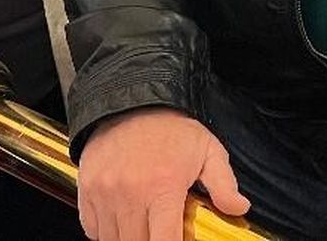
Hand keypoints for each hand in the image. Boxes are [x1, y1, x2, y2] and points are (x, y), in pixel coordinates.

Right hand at [77, 107, 249, 240]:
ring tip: (144, 224)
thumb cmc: (172, 127)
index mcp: (163, 187)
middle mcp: (131, 193)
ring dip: (129, 238)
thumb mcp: (207, 149)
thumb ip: (223, 183)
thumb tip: (239, 208)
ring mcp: (105, 193)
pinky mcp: (87, 190)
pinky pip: (92, 229)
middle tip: (161, 230)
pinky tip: (123, 219)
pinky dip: (106, 232)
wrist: (132, 99)